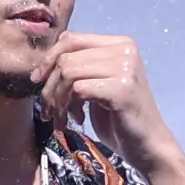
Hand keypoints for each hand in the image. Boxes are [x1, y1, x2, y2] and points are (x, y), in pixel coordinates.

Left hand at [39, 31, 173, 166]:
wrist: (147, 145)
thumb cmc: (119, 118)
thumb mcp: (96, 85)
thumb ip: (79, 68)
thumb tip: (41, 68)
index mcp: (120, 43)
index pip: (71, 38)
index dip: (48, 59)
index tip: (37, 81)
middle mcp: (125, 49)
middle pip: (66, 57)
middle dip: (49, 87)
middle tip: (48, 111)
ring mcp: (126, 67)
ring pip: (68, 72)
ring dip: (56, 100)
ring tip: (61, 119)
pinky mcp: (122, 88)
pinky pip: (77, 89)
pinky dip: (68, 107)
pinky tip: (78, 120)